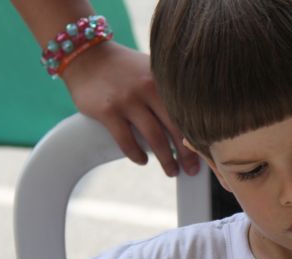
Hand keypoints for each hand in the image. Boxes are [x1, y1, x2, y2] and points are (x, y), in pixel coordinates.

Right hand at [61, 41, 199, 176]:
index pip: (187, 112)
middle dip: (186, 153)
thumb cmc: (124, 68)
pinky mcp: (107, 111)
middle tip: (191, 170)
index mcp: (162, 79)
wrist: (86, 55)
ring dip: (166, 160)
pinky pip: (127, 141)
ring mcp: (127, 100)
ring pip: (154, 138)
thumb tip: (193, 120)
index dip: (198, 135)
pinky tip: (143, 161)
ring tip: (171, 170)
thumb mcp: (150, 70)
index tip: (205, 153)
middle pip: (175, 128)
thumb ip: (168, 89)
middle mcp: (148, 88)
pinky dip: (137, 155)